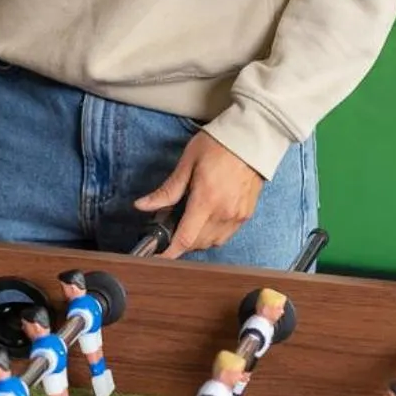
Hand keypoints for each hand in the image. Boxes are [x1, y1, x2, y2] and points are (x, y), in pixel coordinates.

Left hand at [133, 132, 263, 257]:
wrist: (252, 138)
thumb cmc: (218, 145)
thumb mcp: (187, 163)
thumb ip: (166, 190)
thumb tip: (142, 205)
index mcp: (206, 200)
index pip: (185, 238)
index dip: (169, 253)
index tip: (157, 257)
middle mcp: (224, 213)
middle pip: (197, 244)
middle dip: (180, 242)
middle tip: (169, 228)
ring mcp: (238, 216)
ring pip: (212, 243)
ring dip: (197, 241)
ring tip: (187, 224)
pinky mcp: (247, 215)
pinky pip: (226, 235)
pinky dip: (212, 235)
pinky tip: (205, 220)